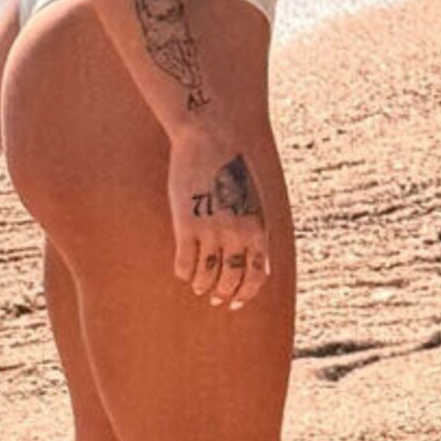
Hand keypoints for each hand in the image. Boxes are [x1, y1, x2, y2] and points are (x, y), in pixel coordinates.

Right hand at [167, 125, 269, 309]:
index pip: (257, 275)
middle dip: (222, 294)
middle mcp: (238, 233)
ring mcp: (212, 230)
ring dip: (201, 285)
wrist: (211, 138)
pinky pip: (185, 262)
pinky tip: (182, 271)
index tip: (235, 303)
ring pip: (206, 275)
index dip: (245, 294)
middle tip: (214, 298)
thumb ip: (254, 232)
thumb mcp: (252, 201)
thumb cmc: (232, 168)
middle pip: (231, 279)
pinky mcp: (187, 224)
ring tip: (197, 286)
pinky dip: (183, 272)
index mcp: (258, 228)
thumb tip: (259, 265)